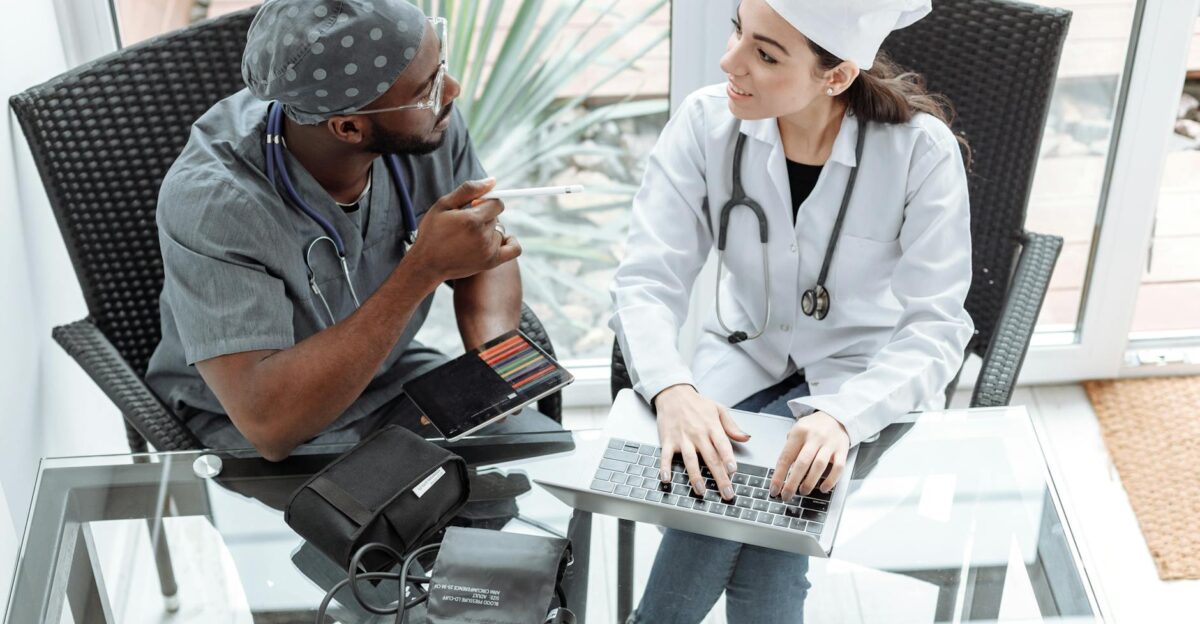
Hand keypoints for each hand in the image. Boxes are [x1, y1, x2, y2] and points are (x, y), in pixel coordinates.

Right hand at [406, 178, 520, 280]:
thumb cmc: (432, 232)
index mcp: (472, 219)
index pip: (497, 203)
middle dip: (484, 217)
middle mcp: (483, 236)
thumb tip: (493, 180)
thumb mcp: (443, 205)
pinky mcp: (491, 262)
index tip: (472, 207)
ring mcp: (489, 250)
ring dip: (490, 232)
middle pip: (497, 218)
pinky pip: (514, 249)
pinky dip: (510, 242)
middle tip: (465, 226)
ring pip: (500, 231)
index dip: (485, 202)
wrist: (427, 265)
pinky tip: (496, 240)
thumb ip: (469, 190)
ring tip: (470, 238)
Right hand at [653, 384, 749, 499]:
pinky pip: (665, 456)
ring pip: (689, 459)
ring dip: (695, 476)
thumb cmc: (697, 403)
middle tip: (726, 493)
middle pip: (710, 458)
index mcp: (711, 426)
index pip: (722, 444)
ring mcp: (681, 438)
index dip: (728, 458)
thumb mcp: (718, 409)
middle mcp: (697, 434)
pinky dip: (665, 468)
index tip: (733, 471)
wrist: (673, 394)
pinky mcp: (667, 441)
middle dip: (719, 477)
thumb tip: (746, 438)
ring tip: (701, 491)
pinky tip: (667, 479)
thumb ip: (732, 426)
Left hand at [769, 412, 848, 498]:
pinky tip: (823, 488)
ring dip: (810, 482)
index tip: (774, 490)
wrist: (836, 416)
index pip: (785, 457)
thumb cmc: (813, 427)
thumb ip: (790, 448)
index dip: (778, 476)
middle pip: (801, 463)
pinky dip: (830, 480)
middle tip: (787, 496)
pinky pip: (838, 468)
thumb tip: (781, 474)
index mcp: (799, 432)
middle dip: (792, 483)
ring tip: (803, 491)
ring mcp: (829, 443)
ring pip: (819, 466)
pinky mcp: (842, 450)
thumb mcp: (797, 430)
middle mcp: (814, 437)